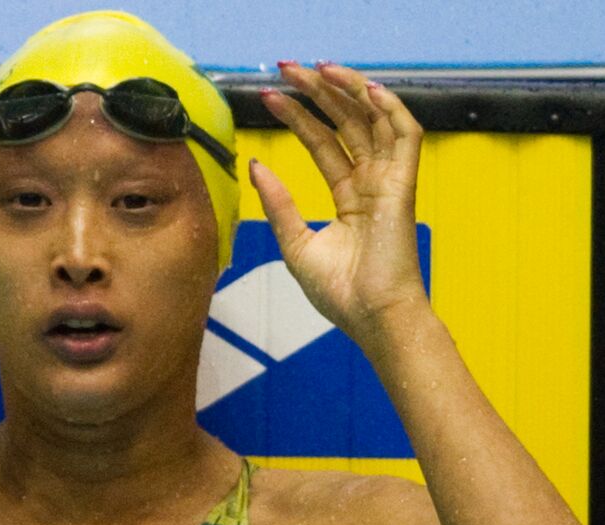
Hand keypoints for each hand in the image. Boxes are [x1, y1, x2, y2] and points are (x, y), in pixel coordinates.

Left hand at [250, 62, 429, 352]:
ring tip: (317, 69)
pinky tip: (364, 88)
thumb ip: (278, 203)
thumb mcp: (294, 243)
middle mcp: (372, 184)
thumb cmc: (339, 293)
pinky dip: (390, 108)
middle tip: (287, 70)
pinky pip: (405, 136)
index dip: (299, 117)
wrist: (370, 318)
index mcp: (350, 197)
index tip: (269, 97)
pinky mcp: (403, 188)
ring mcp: (389, 183)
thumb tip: (256, 165)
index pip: (324, 143)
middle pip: (347, 124)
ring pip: (373, 121)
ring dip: (348, 91)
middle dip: (318, 94)